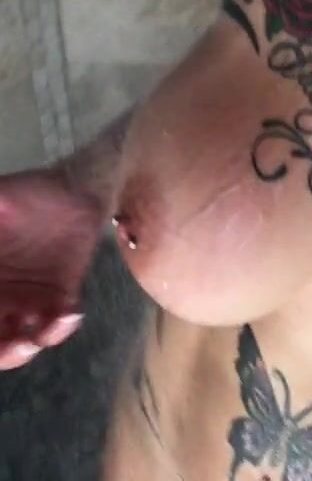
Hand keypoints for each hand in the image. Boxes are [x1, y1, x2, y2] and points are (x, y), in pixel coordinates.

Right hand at [0, 166, 103, 369]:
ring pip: (16, 344)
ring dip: (20, 350)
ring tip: (33, 338)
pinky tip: (68, 312)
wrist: (77, 189)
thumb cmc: (28, 194)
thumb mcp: (1, 199)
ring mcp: (27, 304)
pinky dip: (58, 328)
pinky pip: (54, 326)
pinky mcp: (59, 301)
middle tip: (12, 344)